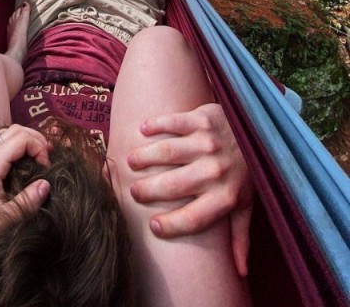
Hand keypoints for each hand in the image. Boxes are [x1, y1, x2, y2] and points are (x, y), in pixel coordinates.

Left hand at [0, 125, 51, 290]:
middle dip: (36, 138)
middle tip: (49, 156)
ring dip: (27, 141)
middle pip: (15, 130)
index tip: (47, 167)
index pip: (21, 138)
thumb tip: (47, 183)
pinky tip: (26, 164)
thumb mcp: (4, 220)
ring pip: (7, 136)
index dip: (39, 147)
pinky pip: (2, 146)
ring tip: (42, 157)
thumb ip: (27, 201)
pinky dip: (18, 148)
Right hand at [127, 103, 252, 276]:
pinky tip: (143, 130)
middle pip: (172, 185)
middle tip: (135, 191)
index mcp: (225, 196)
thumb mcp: (246, 203)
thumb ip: (241, 236)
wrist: (261, 130)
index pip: (193, 218)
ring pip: (166, 152)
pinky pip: (172, 122)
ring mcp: (208, 142)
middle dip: (148, 190)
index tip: (153, 227)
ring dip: (144, 157)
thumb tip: (240, 272)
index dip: (170, 226)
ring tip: (131, 162)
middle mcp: (215, 170)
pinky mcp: (202, 119)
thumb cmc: (247, 171)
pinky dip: (155, 125)